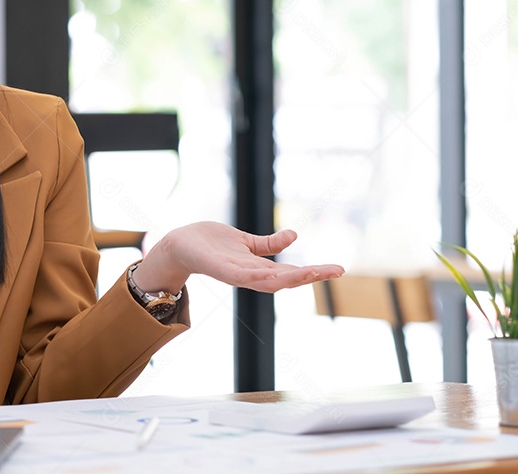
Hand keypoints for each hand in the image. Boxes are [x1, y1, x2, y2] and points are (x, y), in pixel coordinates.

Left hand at [132, 222, 343, 293]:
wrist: (180, 244)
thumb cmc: (211, 245)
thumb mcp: (246, 242)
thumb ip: (268, 244)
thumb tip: (295, 236)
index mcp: (258, 268)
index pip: (291, 272)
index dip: (315, 272)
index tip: (338, 268)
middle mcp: (249, 275)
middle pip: (285, 280)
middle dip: (311, 276)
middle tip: (336, 271)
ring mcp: (235, 274)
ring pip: (267, 281)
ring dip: (290, 278)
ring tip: (313, 272)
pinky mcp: (218, 269)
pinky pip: (240, 276)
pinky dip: (255, 277)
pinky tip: (270, 274)